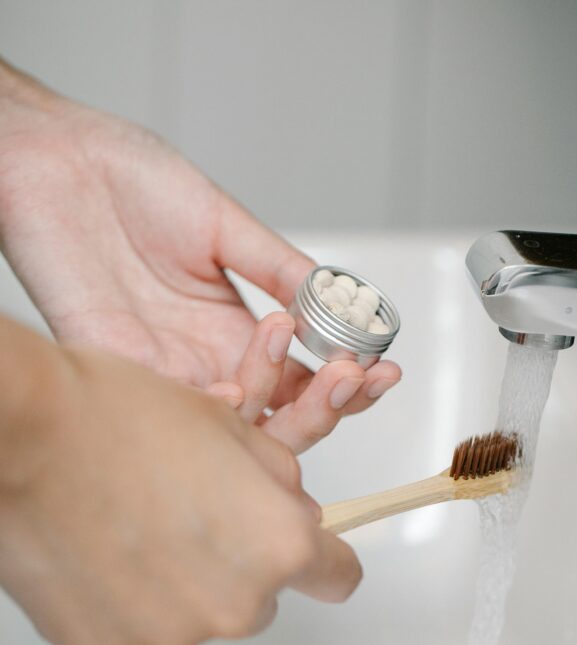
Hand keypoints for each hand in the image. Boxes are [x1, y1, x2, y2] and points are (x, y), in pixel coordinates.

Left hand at [0, 58, 399, 410]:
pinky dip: (209, 410)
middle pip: (276, 412)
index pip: (300, 376)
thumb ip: (279, 268)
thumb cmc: (132, 178)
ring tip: (323, 376)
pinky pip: (164, 407)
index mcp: (232, 324)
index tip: (384, 367)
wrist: (58, 155)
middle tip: (361, 379)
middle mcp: (202, 354)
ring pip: (232, 422)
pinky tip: (242, 391)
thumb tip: (341, 305)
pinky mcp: (111, 358)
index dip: (347, 379)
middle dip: (331, 404)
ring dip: (285, 410)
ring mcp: (159, 363)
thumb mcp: (225, 224)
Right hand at [0, 327, 359, 644]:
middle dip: (244, 561)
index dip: (327, 558)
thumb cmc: (123, 419)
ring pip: (203, 614)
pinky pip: (145, 630)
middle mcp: (235, 603)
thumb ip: (280, 478)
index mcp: (278, 544)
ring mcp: (172, 635)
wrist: (27, 433)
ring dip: (187, 581)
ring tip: (141, 524)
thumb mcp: (233, 426)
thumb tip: (292, 504)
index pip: (336, 576)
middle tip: (196, 513)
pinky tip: (108, 549)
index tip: (318, 553)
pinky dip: (134, 600)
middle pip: (264, 596)